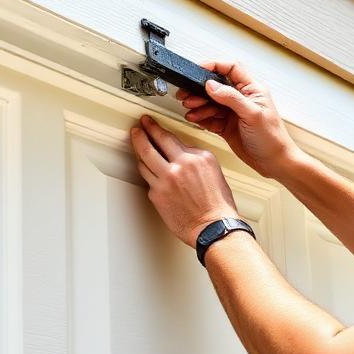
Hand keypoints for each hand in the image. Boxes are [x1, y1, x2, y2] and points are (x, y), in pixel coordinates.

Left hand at [129, 114, 239, 247]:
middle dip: (143, 131)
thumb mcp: (213, 172)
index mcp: (198, 157)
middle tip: (139, 126)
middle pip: (154, 142)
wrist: (213, 228)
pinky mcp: (157, 194)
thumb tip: (180, 153)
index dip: (157, 129)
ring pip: (144, 159)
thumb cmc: (218, 206)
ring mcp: (167, 179)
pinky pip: (147, 179)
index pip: (171, 138)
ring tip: (136, 143)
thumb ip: (195, 159)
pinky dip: (146, 173)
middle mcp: (182, 165)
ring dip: (138, 150)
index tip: (151, 124)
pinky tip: (145, 169)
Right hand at [176, 60, 301, 178]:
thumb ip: (231, 98)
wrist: (275, 163)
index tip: (197, 70)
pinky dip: (201, 118)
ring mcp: (233, 113)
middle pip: (216, 86)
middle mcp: (242, 99)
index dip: (213, 65)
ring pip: (211, 103)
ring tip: (190, 109)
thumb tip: (211, 85)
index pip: (231, 68)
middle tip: (186, 95)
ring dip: (198, 105)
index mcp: (252, 89)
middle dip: (200, 89)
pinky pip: (210, 118)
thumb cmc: (273, 139)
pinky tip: (195, 118)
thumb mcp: (252, 114)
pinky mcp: (227, 127)